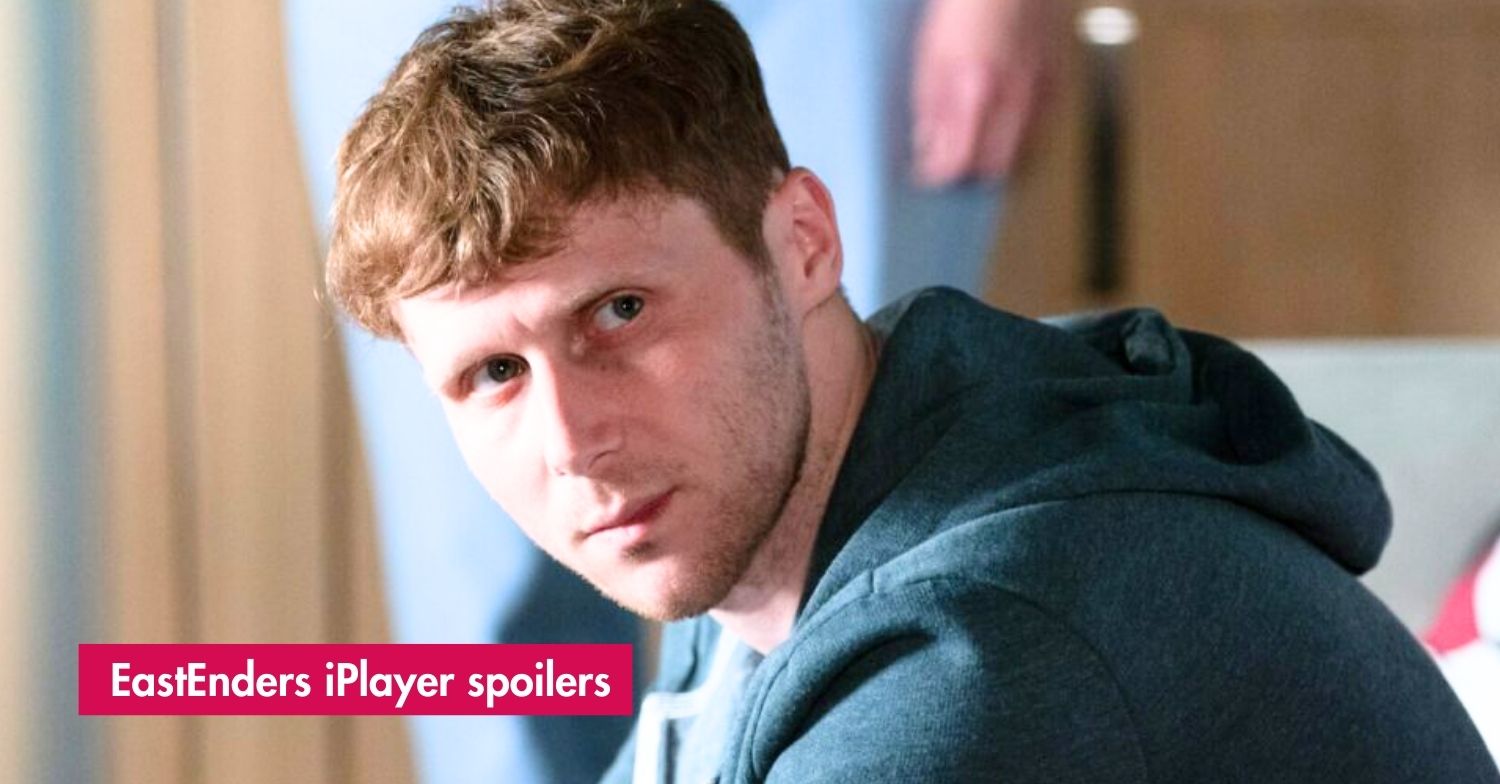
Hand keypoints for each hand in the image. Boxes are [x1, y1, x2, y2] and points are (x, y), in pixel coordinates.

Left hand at [911, 0, 1061, 186]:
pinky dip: (1018, 133)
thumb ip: (930, 109)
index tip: (928, 174)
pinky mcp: (1056, 81)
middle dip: (970, 172)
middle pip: (994, 165)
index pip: (960, 161)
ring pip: (1021, 150)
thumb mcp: (930, 58)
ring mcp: (1041, 90)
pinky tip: (1002, 119)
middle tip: (951, 164)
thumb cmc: (967, 7)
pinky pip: (1039, 125)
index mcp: (977, 91)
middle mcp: (1014, 96)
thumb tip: (927, 146)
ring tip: (976, 142)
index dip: (941, 175)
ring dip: (996, 155)